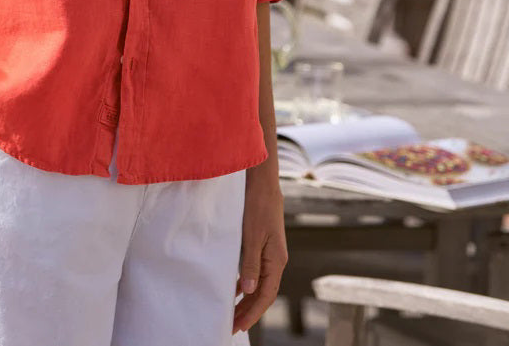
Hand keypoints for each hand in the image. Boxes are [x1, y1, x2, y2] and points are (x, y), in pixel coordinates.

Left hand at [232, 170, 287, 333]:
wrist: (262, 182)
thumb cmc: (258, 207)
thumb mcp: (252, 236)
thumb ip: (250, 264)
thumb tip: (248, 291)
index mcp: (276, 260)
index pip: (266, 295)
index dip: (253, 312)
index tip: (238, 326)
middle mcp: (276, 260)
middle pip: (263, 293)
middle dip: (248, 310)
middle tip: (231, 325)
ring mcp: (270, 252)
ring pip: (259, 283)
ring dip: (246, 299)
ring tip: (232, 312)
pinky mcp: (263, 245)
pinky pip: (255, 271)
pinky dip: (245, 282)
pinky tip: (234, 287)